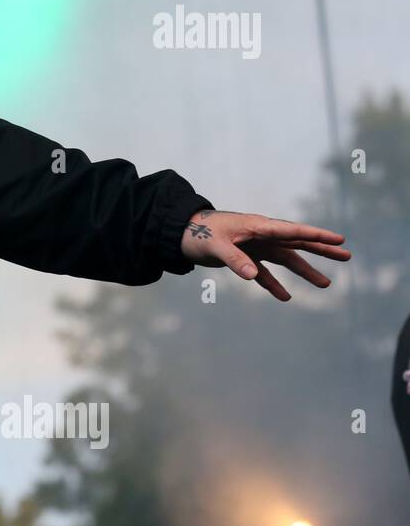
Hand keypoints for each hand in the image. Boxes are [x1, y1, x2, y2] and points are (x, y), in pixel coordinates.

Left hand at [180, 209, 350, 300]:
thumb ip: (235, 259)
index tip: (338, 239)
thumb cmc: (197, 232)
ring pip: (285, 259)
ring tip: (325, 284)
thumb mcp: (214, 245)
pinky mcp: (243, 258)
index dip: (316, 235)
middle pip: (296, 243)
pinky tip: (285, 297)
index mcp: (257, 227)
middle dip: (321, 250)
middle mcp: (260, 236)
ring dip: (304, 271)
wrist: (179, 233)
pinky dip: (273, 284)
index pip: (292, 231)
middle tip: (347, 255)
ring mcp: (254, 247)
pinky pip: (264, 273)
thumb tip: (253, 275)